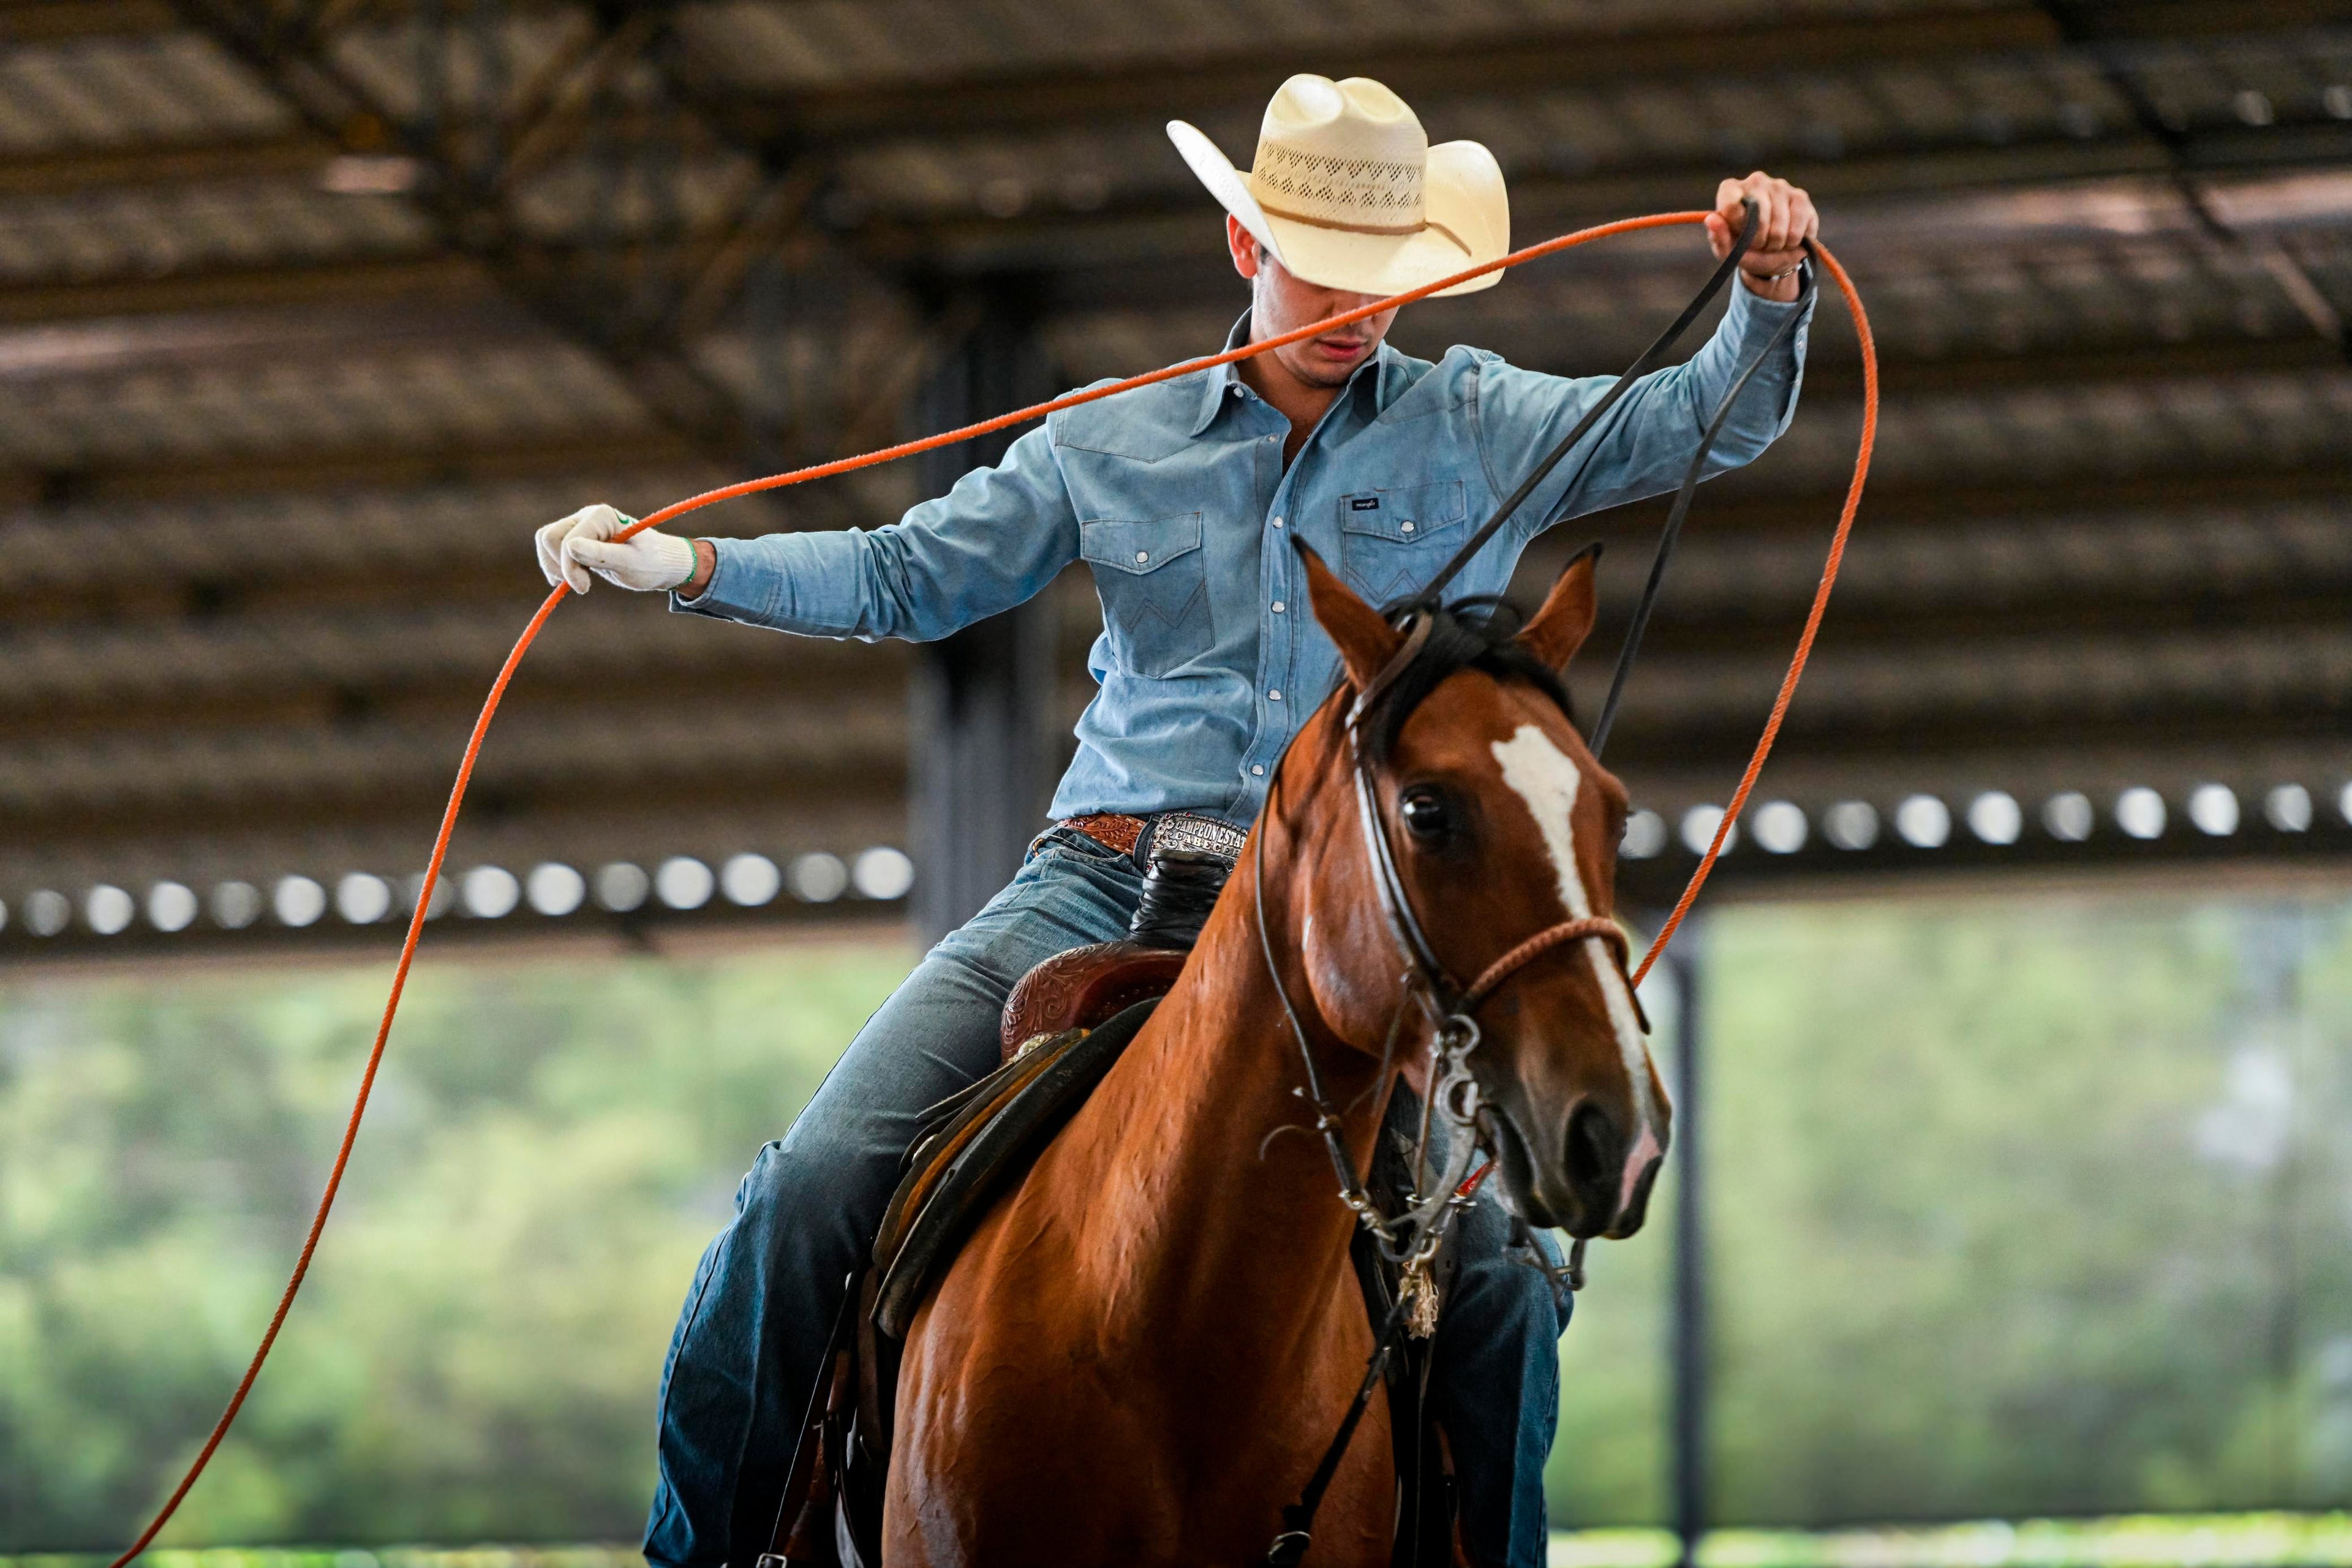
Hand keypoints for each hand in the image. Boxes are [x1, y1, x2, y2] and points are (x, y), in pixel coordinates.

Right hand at [535, 503, 696, 592]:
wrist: (661, 564)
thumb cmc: (651, 563)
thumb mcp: (630, 563)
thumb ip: (602, 554)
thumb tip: (570, 546)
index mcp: (602, 516)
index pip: (567, 541)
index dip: (570, 568)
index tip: (585, 589)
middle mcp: (588, 515)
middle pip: (550, 537)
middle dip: (560, 565)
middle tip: (583, 586)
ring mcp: (581, 525)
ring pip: (547, 540)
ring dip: (554, 564)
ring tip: (575, 583)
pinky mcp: (578, 537)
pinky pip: (552, 546)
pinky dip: (554, 564)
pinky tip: (567, 580)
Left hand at [1705, 173, 1816, 301]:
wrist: (1773, 254)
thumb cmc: (1745, 249)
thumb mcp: (1727, 250)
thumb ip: (1718, 237)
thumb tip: (1711, 219)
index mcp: (1730, 189)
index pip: (1730, 206)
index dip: (1737, 229)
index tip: (1740, 236)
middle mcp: (1756, 180)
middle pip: (1757, 218)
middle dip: (1758, 241)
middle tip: (1758, 245)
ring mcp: (1780, 186)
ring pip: (1779, 226)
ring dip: (1776, 244)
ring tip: (1772, 244)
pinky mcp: (1801, 196)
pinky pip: (1797, 227)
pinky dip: (1792, 242)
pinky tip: (1788, 240)